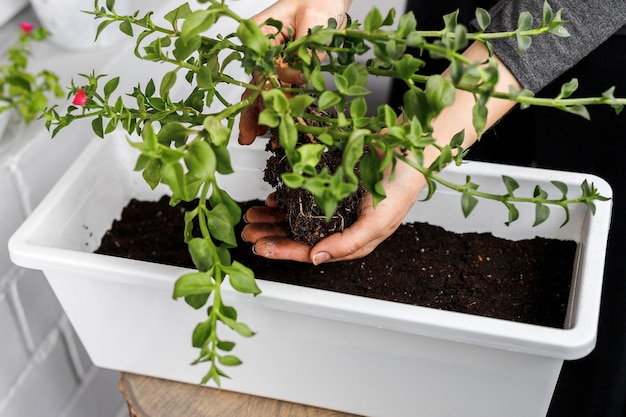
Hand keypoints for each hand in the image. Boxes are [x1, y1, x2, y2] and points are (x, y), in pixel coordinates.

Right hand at [238, 0, 351, 144]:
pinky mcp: (286, 70)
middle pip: (255, 86)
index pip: (260, 68)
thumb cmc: (318, 2)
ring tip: (261, 137)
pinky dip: (279, 111)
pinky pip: (279, 94)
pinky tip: (273, 128)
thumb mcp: (312, 24)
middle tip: (249, 135)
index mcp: (259, 34)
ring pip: (264, 94)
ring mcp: (273, 62)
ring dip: (264, 117)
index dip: (268, 90)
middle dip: (252, 113)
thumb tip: (298, 77)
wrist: (327, 1)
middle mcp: (263, 51)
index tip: (276, 105)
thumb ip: (304, 52)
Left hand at [241, 158, 425, 263]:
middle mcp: (341, 223)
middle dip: (272, 234)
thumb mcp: (379, 221)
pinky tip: (273, 197)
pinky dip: (287, 196)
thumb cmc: (403, 185)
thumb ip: (349, 243)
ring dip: (274, 217)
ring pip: (297, 215)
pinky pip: (303, 192)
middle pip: (299, 234)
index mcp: (352, 238)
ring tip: (253, 215)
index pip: (311, 250)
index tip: (261, 246)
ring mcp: (335, 202)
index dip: (284, 250)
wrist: (413, 145)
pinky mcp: (331, 182)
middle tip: (248, 230)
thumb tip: (317, 259)